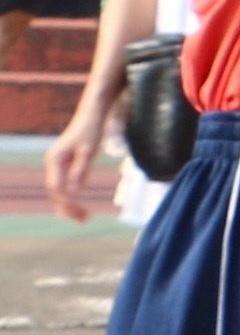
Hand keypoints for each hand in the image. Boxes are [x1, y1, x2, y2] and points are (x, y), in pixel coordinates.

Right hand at [42, 97, 115, 221]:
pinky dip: (72, 196)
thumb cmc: (91, 130)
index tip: (80, 212)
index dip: (67, 202)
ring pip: (59, 189)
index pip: (56, 187)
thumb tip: (74, 192)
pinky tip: (79, 208)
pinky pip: (66, 184)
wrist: (93, 115)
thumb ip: (80, 170)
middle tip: (84, 219)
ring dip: (69, 204)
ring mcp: (58, 164)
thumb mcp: (89, 151)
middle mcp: (52, 163)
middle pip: (56, 191)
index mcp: (54, 159)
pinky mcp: (66, 164)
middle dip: (68, 207)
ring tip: (83, 219)